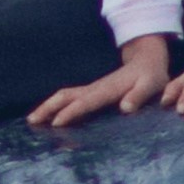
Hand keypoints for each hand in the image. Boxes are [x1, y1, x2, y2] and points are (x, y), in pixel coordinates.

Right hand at [31, 46, 170, 130]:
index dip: (72, 112)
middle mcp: (95, 88)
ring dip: (47, 106)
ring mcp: (91, 89)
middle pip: (66, 96)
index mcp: (108, 89)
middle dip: (48, 107)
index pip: (86, 101)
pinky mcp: (91, 92)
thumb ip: (139, 95)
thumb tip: (126, 108)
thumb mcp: (152, 84)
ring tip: (32, 120)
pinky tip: (48, 117)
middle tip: (32, 121)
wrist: (146, 60)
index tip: (57, 122)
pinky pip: (69, 98)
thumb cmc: (151, 76)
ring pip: (64, 96)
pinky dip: (55, 106)